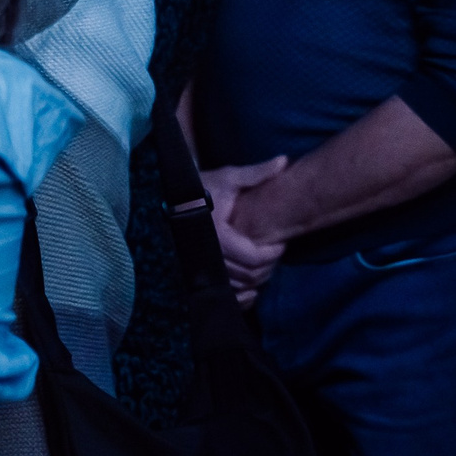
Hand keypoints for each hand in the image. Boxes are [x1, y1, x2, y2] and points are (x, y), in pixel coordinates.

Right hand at [205, 156, 291, 304]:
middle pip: (249, 275)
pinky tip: (251, 288)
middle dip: (268, 266)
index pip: (254, 257)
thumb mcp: (228, 178)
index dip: (273, 253)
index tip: (281, 243)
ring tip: (263, 263)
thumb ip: (256, 173)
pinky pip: (225, 293)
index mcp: (217, 235)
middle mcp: (208, 254)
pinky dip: (241, 295)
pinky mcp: (198, 273)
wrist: (171, 198)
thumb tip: (283, 160)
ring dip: (256, 279)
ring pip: (238, 286)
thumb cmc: (202, 188)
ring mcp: (201, 266)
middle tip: (274, 252)